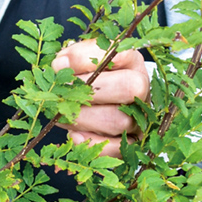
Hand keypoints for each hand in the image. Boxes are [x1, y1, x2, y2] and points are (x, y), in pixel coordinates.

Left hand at [51, 40, 148, 157]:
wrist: (104, 104)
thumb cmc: (91, 78)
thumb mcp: (83, 61)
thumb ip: (73, 58)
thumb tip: (60, 65)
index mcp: (131, 61)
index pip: (119, 54)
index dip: (86, 59)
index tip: (59, 64)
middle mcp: (141, 88)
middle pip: (128, 88)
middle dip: (89, 90)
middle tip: (60, 92)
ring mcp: (139, 118)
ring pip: (119, 120)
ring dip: (84, 118)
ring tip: (61, 114)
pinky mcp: (131, 143)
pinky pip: (117, 148)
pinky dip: (92, 143)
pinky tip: (74, 135)